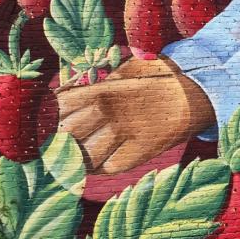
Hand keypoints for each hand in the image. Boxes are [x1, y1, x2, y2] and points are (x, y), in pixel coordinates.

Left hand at [56, 57, 214, 173]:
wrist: (195, 95)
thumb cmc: (158, 79)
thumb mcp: (125, 71)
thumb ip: (97, 84)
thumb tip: (64, 98)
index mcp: (101, 90)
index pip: (59, 108)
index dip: (47, 118)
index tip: (44, 124)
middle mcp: (108, 112)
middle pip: (66, 134)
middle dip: (58, 140)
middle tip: (55, 145)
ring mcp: (123, 134)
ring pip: (83, 156)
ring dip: (75, 158)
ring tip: (72, 158)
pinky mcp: (138, 154)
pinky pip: (106, 168)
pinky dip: (97, 167)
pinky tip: (96, 162)